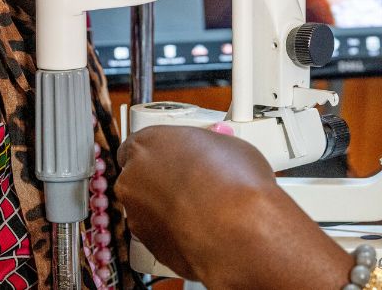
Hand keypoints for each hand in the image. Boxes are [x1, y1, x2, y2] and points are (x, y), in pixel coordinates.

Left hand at [116, 126, 352, 288]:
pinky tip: (209, 222)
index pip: (145, 137)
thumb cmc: (243, 184)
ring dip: (174, 198)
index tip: (184, 149)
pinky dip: (181, 224)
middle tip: (202, 173)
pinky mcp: (151, 244)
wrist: (246, 231)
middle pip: (144, 168)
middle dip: (169, 171)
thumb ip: (211, 142)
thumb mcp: (233, 142)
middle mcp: (135, 177)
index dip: (170, 145)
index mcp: (150, 143)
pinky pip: (162, 227)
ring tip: (212, 200)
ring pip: (152, 200)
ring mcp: (140, 213)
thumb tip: (216, 142)